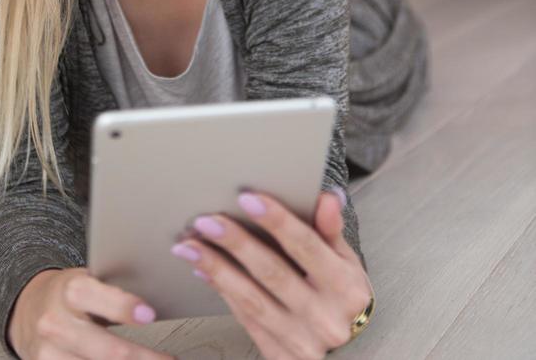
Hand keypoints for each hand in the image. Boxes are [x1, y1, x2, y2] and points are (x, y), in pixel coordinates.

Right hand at [7, 266, 175, 359]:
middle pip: (105, 349)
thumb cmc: (71, 293)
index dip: (123, 307)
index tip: (150, 314)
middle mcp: (56, 323)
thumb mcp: (89, 280)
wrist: (31, 310)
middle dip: (142, 358)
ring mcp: (49, 353)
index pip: (96, 297)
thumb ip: (114, 290)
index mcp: (70, 290)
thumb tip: (153, 303)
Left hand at [170, 189, 371, 358]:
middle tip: (207, 220)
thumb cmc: (342, 297)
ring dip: (217, 269)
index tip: (247, 198)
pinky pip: (246, 320)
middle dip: (236, 244)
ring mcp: (302, 342)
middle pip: (273, 273)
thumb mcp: (346, 262)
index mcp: (346, 288)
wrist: (351, 353)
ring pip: (252, 300)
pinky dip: (223, 292)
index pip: (307, 247)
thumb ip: (332, 230)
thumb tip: (327, 197)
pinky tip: (204, 270)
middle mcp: (325, 318)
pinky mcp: (281, 357)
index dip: (277, 221)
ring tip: (190, 246)